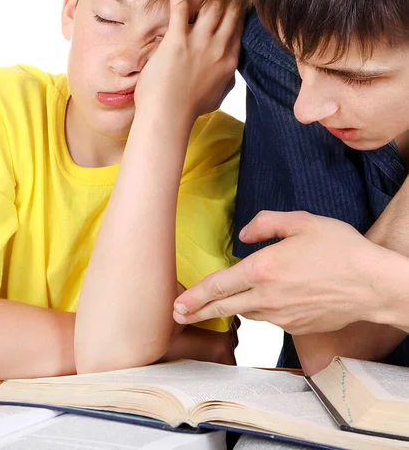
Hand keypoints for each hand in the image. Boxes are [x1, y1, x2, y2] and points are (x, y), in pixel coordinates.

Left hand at [134, 0, 241, 122]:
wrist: (168, 116)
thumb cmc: (188, 109)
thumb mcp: (216, 96)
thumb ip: (226, 81)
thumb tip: (229, 74)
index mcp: (229, 61)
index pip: (239, 28)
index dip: (240, 9)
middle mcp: (219, 48)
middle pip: (230, 12)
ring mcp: (199, 43)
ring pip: (212, 6)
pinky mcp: (177, 40)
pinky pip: (181, 8)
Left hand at [173, 211, 392, 335]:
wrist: (373, 284)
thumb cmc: (340, 249)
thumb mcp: (302, 222)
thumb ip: (266, 223)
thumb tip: (244, 234)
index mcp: (264, 269)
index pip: (219, 285)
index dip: (195, 296)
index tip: (177, 305)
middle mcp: (267, 297)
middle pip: (224, 307)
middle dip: (198, 312)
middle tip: (179, 316)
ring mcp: (281, 316)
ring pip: (246, 313)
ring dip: (229, 309)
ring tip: (216, 306)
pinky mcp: (295, 326)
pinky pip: (268, 319)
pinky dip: (257, 312)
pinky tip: (259, 304)